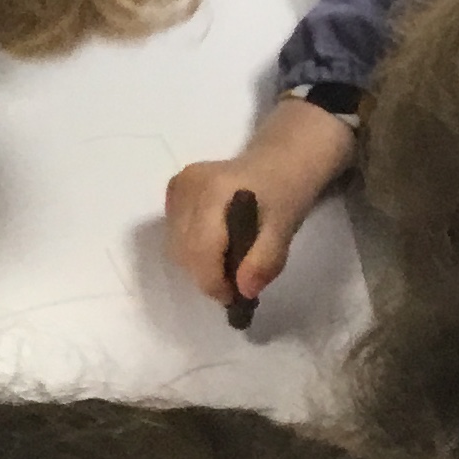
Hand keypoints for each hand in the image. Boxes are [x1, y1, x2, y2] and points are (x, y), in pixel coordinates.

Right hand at [162, 100, 356, 311]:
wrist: (279, 160)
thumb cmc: (285, 193)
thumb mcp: (285, 227)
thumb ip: (265, 259)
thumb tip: (245, 291)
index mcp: (214, 189)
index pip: (200, 248)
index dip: (213, 281)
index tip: (234, 297)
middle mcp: (187, 185)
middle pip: (184, 250)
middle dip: (207, 275)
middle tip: (235, 283)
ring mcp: (177, 187)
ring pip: (175, 246)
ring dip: (199, 264)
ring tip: (228, 263)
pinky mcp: (173, 191)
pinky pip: (174, 235)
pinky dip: (192, 250)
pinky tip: (216, 244)